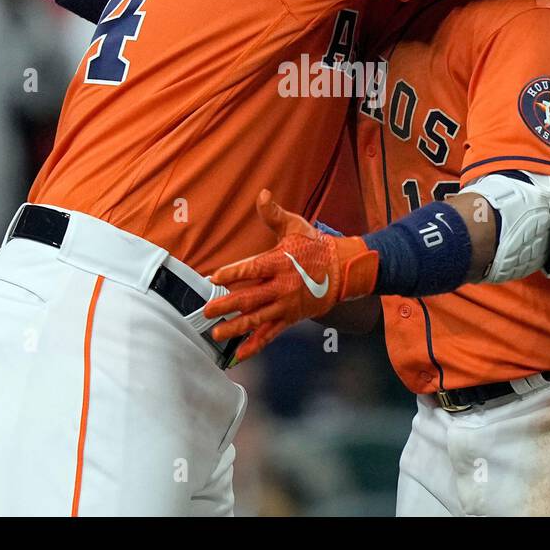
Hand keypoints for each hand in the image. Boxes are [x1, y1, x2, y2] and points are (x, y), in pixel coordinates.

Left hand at [204, 190, 378, 361]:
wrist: (342, 270)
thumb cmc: (314, 246)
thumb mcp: (295, 226)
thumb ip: (273, 214)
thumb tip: (262, 194)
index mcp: (280, 263)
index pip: (253, 268)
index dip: (233, 273)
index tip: (214, 278)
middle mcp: (282, 286)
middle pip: (251, 298)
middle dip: (227, 305)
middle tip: (208, 311)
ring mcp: (286, 305)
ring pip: (258, 319)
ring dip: (236, 328)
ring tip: (217, 333)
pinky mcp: (290, 318)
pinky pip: (270, 334)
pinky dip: (255, 345)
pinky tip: (239, 354)